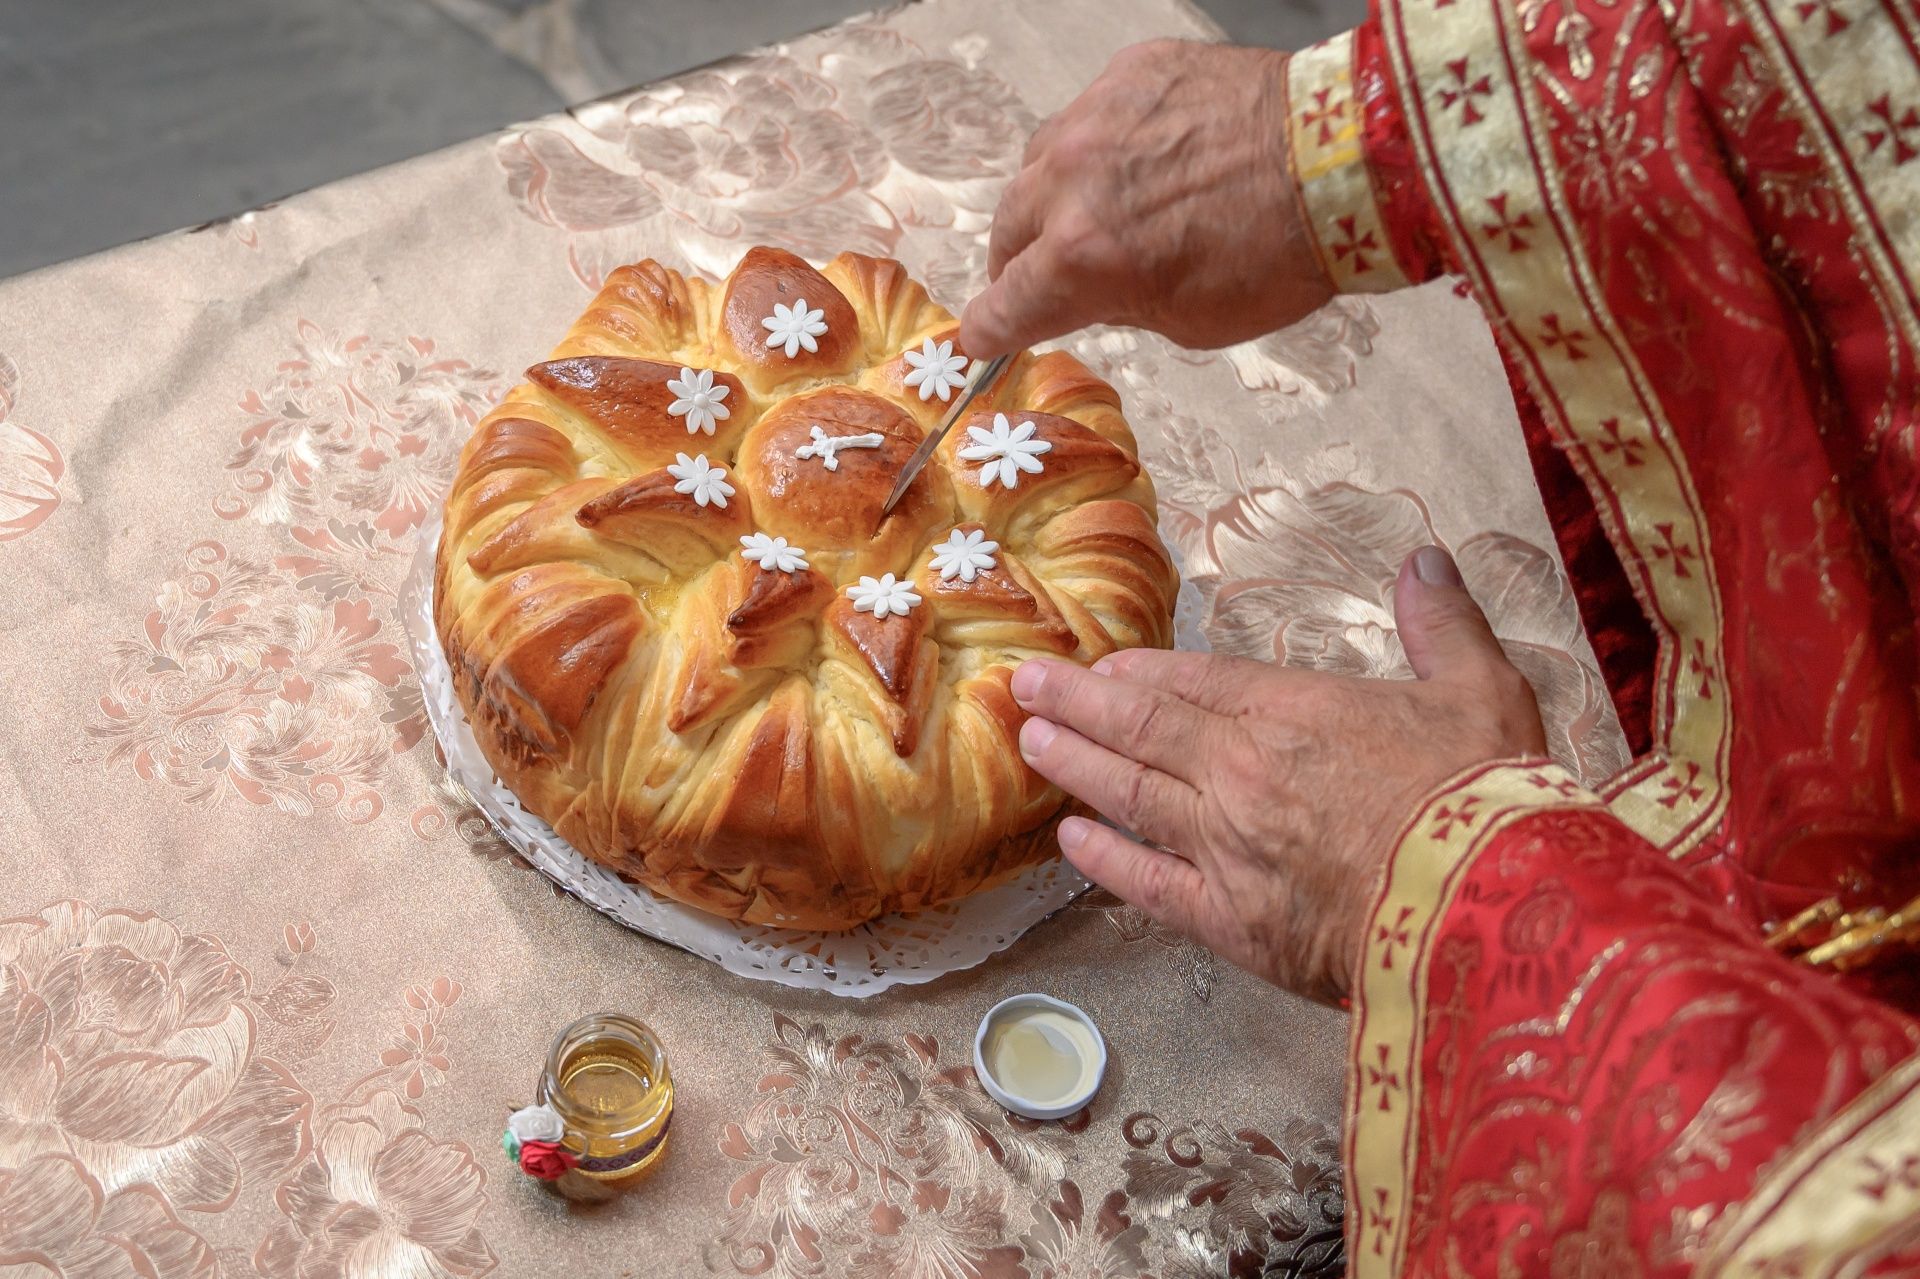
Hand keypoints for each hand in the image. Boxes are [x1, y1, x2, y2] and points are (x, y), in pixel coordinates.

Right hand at [960, 39, 1334, 355]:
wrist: (1343, 159)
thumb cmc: (1278, 256)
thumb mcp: (1189, 322)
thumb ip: (1119, 304)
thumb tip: (1091, 293)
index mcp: (1082, 259)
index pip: (1003, 305)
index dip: (992, 329)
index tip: (986, 337)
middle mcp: (1072, 182)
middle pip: (1008, 229)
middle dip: (1020, 263)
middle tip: (1044, 277)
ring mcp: (1097, 117)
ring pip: (1040, 164)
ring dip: (1055, 197)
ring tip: (1095, 211)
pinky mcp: (1131, 73)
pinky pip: (1092, 115)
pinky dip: (1105, 146)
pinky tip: (1146, 160)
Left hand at [1012, 547, 1548, 1003]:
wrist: (1486, 905)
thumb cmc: (1487, 798)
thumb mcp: (1482, 691)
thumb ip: (1443, 624)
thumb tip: (1426, 559)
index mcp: (1296, 712)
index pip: (1195, 683)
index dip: (1140, 674)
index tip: (1099, 666)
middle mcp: (1243, 772)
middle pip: (1142, 729)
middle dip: (1077, 704)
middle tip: (1023, 686)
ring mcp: (1227, 847)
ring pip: (1130, 795)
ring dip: (1076, 766)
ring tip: (1031, 742)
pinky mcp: (1229, 921)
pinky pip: (1149, 884)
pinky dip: (1105, 860)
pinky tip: (1072, 841)